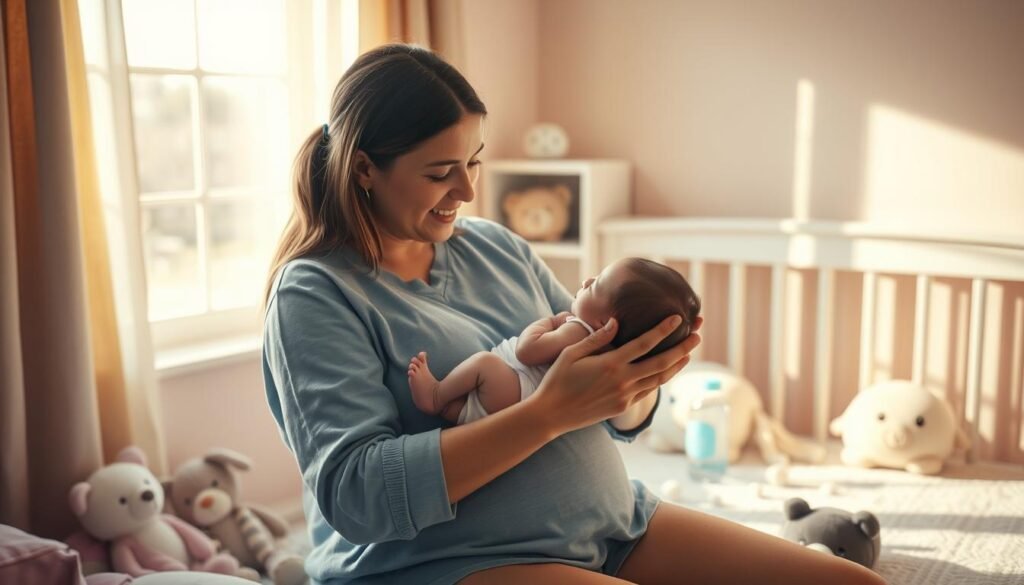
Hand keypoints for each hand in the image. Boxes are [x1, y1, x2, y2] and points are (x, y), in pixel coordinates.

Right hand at [528, 314, 701, 435]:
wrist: (551, 415)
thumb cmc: (557, 380)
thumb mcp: (571, 353)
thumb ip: (596, 338)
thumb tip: (617, 322)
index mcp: (610, 364)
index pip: (644, 343)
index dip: (663, 329)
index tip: (677, 318)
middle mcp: (622, 381)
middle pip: (661, 362)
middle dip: (682, 348)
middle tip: (698, 335)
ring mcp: (625, 396)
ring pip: (659, 379)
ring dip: (677, 365)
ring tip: (689, 353)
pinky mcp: (623, 407)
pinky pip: (648, 390)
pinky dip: (661, 379)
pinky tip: (667, 370)